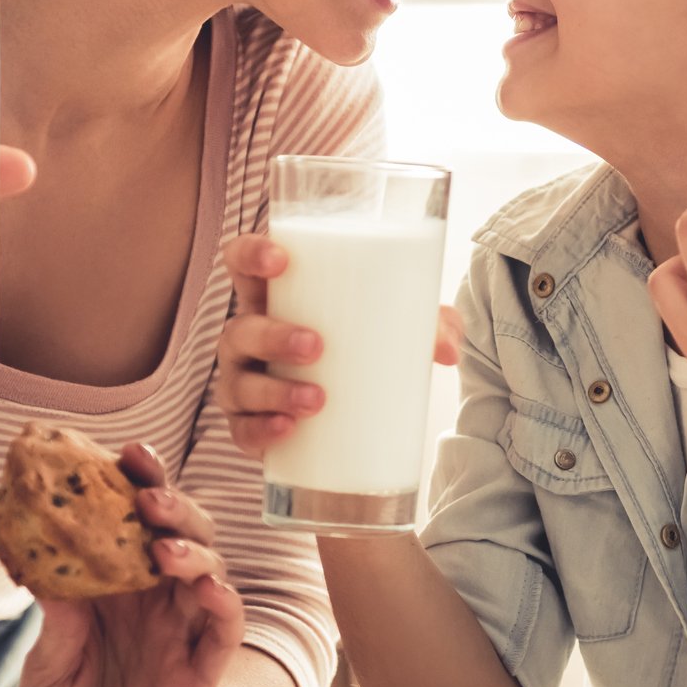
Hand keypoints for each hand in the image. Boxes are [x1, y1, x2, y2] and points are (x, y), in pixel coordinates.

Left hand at [10, 443, 245, 686]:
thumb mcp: (44, 669)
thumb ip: (57, 626)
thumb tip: (48, 570)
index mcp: (112, 584)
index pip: (129, 520)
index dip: (133, 484)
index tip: (124, 453)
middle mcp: (152, 598)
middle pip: (177, 530)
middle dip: (169, 502)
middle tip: (146, 492)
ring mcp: (181, 630)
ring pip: (208, 567)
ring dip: (193, 547)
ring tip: (164, 545)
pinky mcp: (202, 669)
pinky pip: (225, 624)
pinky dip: (223, 601)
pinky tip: (208, 587)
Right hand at [211, 234, 463, 456]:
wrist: (355, 413)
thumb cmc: (367, 346)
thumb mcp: (401, 326)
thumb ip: (430, 326)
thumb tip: (448, 350)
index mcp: (275, 298)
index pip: (242, 262)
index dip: (251, 255)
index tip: (282, 261)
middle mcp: (250, 337)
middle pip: (240, 329)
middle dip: (273, 336)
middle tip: (316, 346)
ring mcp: (244, 382)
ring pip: (238, 384)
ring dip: (273, 391)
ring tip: (317, 399)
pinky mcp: (249, 425)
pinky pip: (240, 430)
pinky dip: (259, 431)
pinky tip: (286, 430)